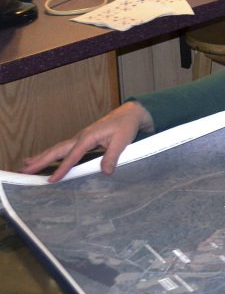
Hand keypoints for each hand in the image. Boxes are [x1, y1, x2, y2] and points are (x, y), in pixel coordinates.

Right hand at [21, 101, 154, 182]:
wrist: (130, 114)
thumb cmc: (125, 126)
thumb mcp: (122, 141)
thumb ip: (112, 157)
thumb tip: (105, 172)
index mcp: (88, 137)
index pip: (72, 155)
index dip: (62, 168)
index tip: (51, 179)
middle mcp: (81, 137)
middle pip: (57, 150)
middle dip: (40, 160)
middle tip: (24, 170)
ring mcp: (81, 138)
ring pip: (58, 148)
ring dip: (43, 156)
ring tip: (27, 164)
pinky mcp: (83, 140)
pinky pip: (65, 149)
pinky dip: (53, 154)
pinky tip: (46, 159)